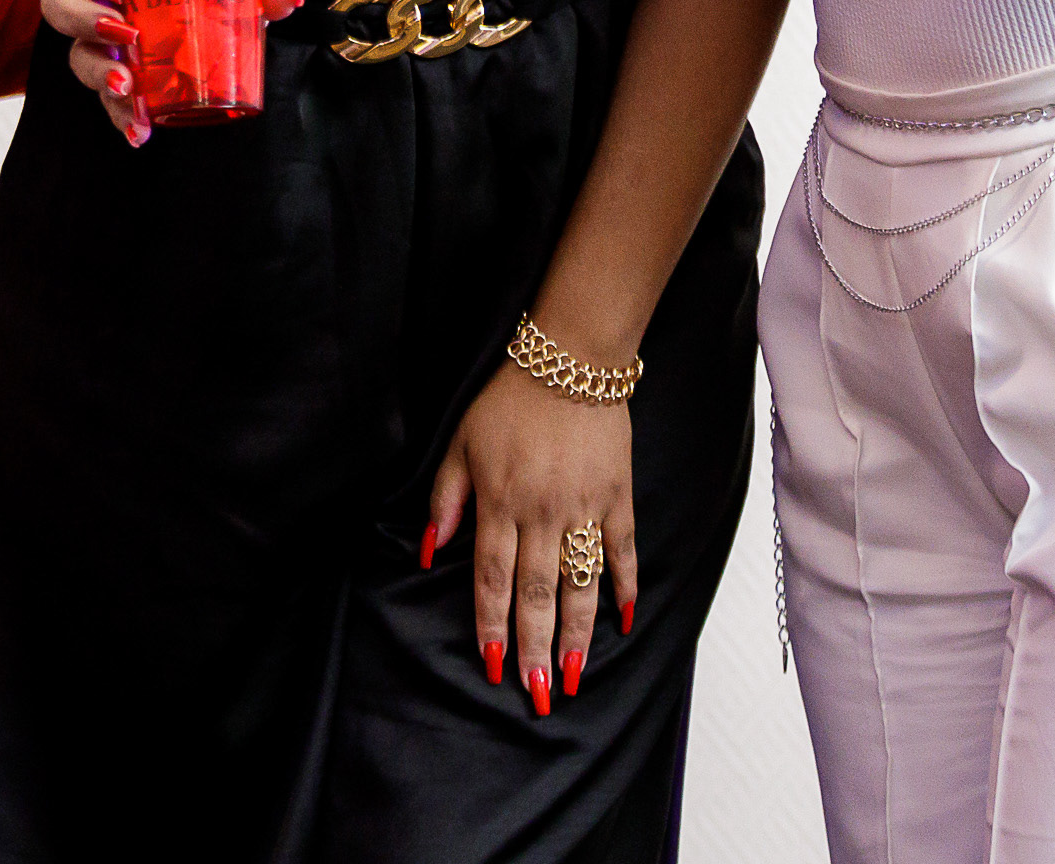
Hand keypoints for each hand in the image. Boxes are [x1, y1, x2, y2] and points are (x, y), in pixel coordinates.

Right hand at [41, 0, 300, 149]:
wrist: (198, 21)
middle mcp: (97, 3)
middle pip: (61, 5)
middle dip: (86, 21)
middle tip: (124, 34)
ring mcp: (100, 46)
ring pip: (77, 56)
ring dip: (99, 73)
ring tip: (128, 88)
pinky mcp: (115, 80)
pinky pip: (106, 100)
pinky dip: (121, 118)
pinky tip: (139, 132)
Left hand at [427, 361, 636, 716]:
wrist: (569, 361)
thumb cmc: (508, 402)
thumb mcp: (461, 443)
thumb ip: (446, 499)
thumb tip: (428, 550)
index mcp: (500, 503)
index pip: (492, 578)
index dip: (491, 625)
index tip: (492, 666)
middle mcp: (542, 513)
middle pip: (537, 594)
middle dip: (535, 648)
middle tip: (537, 695)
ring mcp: (584, 508)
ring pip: (581, 584)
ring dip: (578, 635)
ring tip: (574, 677)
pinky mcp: (617, 498)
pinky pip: (623, 552)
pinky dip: (626, 587)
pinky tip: (624, 621)